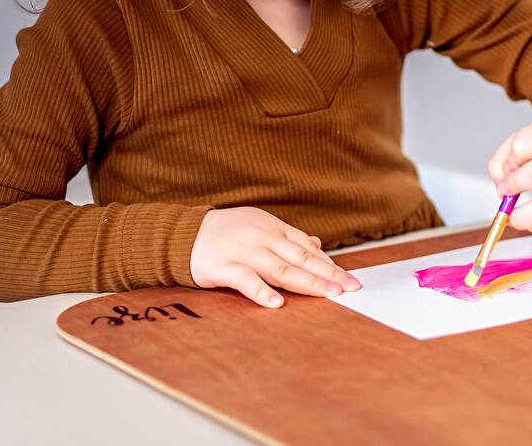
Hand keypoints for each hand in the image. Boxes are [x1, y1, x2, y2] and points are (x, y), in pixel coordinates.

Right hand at [190, 207, 360, 307]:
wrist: (181, 234)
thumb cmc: (225, 234)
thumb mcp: (260, 228)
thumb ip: (288, 239)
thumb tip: (318, 245)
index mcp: (273, 228)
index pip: (307, 248)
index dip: (329, 264)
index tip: (348, 278)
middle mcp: (262, 237)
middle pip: (301, 258)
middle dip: (328, 274)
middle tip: (350, 287)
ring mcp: (243, 251)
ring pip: (281, 268)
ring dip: (307, 282)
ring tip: (328, 294)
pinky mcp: (223, 266)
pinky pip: (245, 280)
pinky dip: (262, 292)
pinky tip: (277, 303)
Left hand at [487, 115, 531, 232]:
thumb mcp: (530, 137)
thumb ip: (505, 158)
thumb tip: (501, 188)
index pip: (522, 147)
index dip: (508, 162)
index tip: (507, 170)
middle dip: (512, 187)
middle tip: (505, 192)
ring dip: (521, 217)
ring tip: (513, 215)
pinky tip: (531, 218)